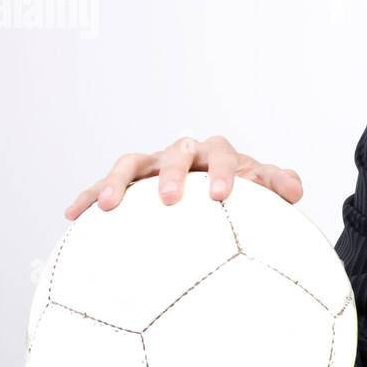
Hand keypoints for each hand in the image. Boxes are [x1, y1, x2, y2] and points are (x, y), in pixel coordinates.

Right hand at [64, 135, 303, 219]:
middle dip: (171, 172)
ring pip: (132, 162)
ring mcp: (152, 164)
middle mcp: (182, 153)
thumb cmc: (240, 195)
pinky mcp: (129, 182)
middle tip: (170, 198)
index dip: (221, 171)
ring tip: (109, 206)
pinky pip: (104, 186)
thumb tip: (295, 189)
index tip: (221, 196)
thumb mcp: (262, 191)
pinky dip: (89, 195)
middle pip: (176, 152)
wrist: (216, 193)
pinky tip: (71, 214)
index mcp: (216, 154)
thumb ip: (277, 185)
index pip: (220, 153)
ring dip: (118, 181)